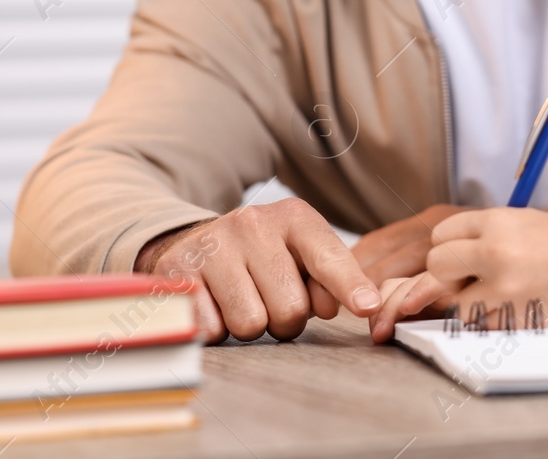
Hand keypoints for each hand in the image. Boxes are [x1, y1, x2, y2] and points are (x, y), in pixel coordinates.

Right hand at [135, 199, 380, 342]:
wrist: (196, 243)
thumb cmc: (262, 255)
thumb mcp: (301, 253)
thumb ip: (329, 279)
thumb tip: (339, 305)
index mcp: (294, 218)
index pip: (328, 257)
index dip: (349, 286)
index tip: (369, 307)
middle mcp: (253, 223)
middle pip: (291, 308)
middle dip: (285, 319)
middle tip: (270, 299)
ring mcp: (214, 244)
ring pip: (251, 324)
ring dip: (250, 326)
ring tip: (242, 300)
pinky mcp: (178, 270)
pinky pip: (212, 330)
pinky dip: (215, 328)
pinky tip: (213, 304)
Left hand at [366, 208, 547, 341]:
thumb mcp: (526, 223)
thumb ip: (485, 235)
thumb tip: (443, 260)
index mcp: (498, 220)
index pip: (442, 234)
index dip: (449, 247)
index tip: (462, 255)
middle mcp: (496, 249)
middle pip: (437, 265)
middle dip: (447, 276)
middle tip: (472, 280)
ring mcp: (504, 287)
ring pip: (458, 304)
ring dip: (475, 304)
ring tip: (508, 294)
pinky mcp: (515, 318)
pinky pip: (485, 327)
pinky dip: (496, 323)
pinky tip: (523, 308)